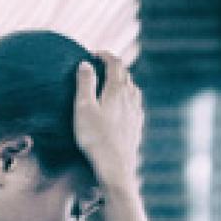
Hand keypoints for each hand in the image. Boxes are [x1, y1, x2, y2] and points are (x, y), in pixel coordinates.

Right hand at [73, 53, 142, 194]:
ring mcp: (136, 112)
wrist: (115, 167)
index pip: (115, 63)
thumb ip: (85, 84)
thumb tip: (86, 64)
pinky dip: (126, 97)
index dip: (105, 55)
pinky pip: (134, 104)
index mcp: (117, 90)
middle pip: (125, 74)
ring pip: (132, 89)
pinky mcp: (137, 125)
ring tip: (108, 84)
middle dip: (113, 67)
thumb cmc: (95, 138)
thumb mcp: (83, 108)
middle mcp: (131, 98)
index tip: (94, 54)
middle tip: (98, 67)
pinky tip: (120, 106)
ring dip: (121, 81)